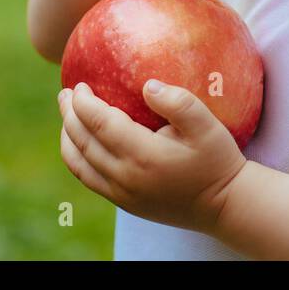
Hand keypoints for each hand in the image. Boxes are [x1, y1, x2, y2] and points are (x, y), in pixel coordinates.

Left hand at [57, 79, 248, 235]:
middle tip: (65, 92)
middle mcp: (126, 178)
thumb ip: (179, 102)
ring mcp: (122, 194)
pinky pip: (88, 179)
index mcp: (143, 155)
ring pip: (79, 163)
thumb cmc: (216, 160)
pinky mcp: (124, 203)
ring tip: (67, 115)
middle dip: (69, 115)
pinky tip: (81, 142)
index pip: (99, 123)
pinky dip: (76, 158)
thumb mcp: (207, 126)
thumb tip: (147, 86)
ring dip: (68, 137)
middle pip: (82, 142)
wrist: (223, 205)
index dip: (83, 102)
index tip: (79, 84)